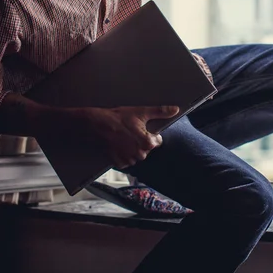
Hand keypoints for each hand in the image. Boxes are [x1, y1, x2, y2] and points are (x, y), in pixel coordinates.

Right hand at [54, 105, 179, 168]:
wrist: (97, 125)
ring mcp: (129, 160)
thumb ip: (160, 111)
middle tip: (131, 130)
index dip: (150, 133)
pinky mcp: (118, 163)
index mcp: (147, 143)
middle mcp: (140, 154)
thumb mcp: (141, 112)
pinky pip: (126, 160)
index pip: (157, 141)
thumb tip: (175, 109)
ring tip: (123, 136)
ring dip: (133, 148)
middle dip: (141, 141)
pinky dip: (124, 153)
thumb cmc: (119, 118)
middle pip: (147, 148)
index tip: (142, 127)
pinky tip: (118, 144)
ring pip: (136, 155)